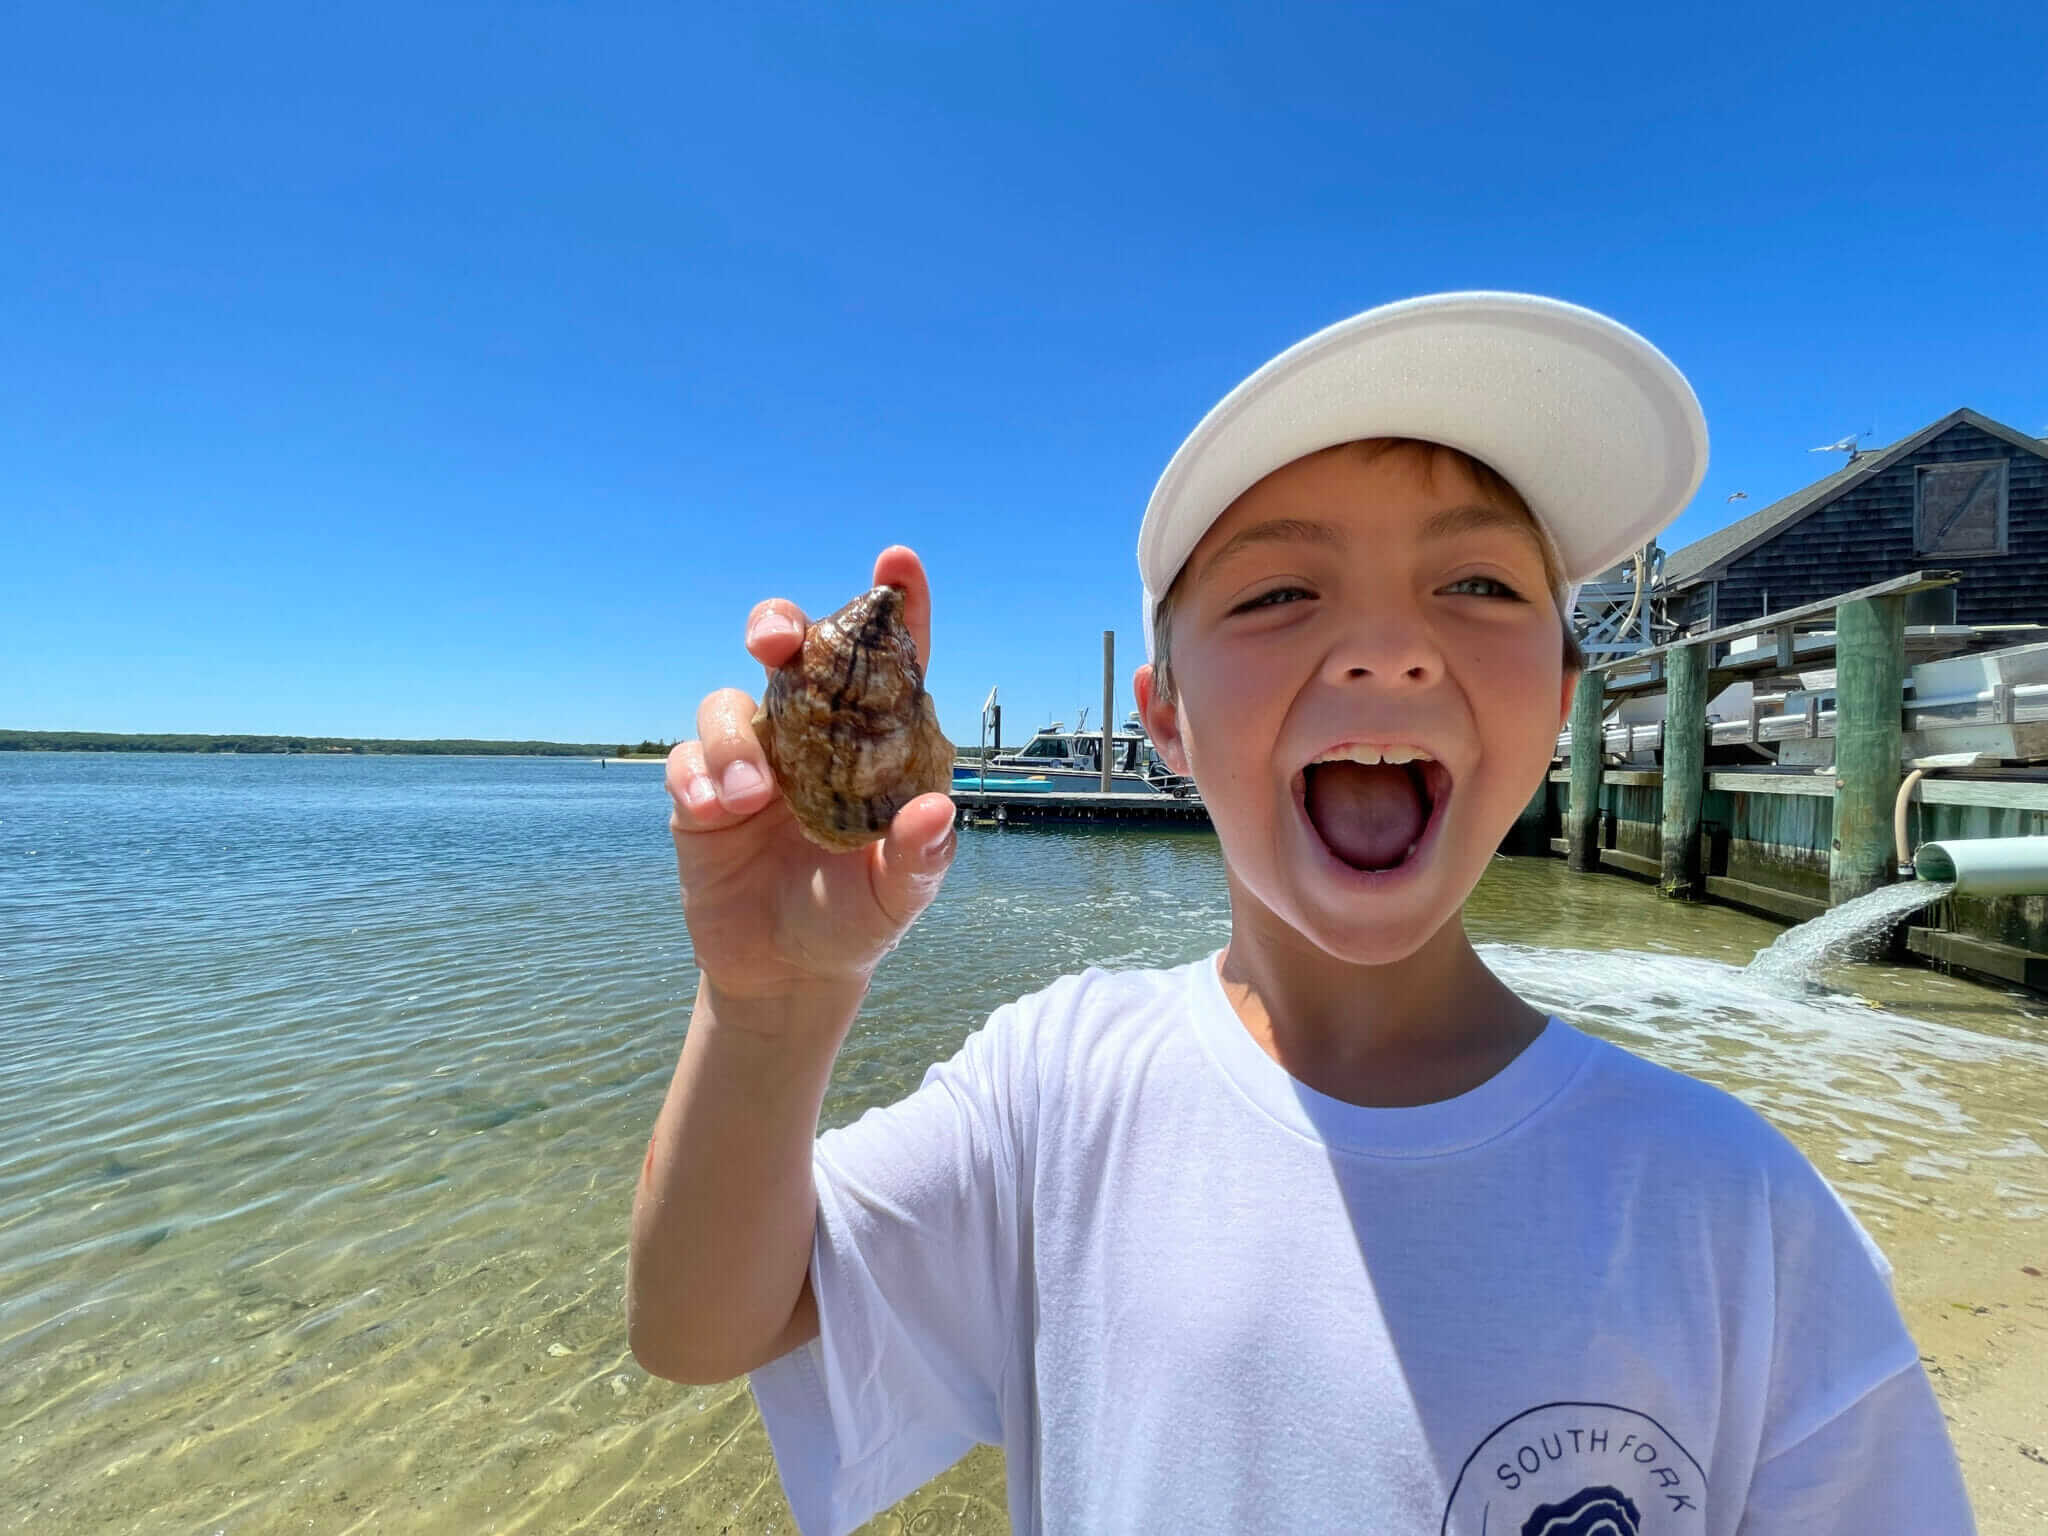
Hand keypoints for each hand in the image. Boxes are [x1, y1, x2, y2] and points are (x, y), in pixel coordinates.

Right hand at [666, 546, 956, 1008]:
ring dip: (733, 736)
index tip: (896, 563)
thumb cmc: (856, 919)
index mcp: (873, 740)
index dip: (895, 603)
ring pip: (727, 700)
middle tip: (775, 641)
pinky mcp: (701, 794)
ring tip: (753, 796)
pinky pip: (685, 758)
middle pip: (788, 647)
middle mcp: (810, 732)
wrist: (787, 974)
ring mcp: (752, 756)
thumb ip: (919, 857)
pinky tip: (719, 810)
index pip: (888, 656)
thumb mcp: (898, 898)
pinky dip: (698, 774)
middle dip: (778, 624)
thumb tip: (936, 812)